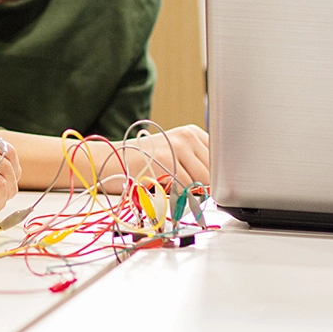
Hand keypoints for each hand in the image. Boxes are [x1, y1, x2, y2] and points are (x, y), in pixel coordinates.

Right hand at [92, 125, 210, 188]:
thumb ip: (198, 166)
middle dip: (206, 189)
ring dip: (192, 195)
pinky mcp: (167, 161)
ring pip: (203, 183)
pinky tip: (166, 192)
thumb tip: (219, 188)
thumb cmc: (142, 163)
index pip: (221, 160)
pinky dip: (180, 198)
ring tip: (172, 191)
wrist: (111, 161)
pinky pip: (186, 189)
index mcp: (193, 133)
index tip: (210, 189)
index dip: (218, 179)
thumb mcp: (174, 157)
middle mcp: (188, 136)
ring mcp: (178, 147)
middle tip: (187, 195)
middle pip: (214, 173)